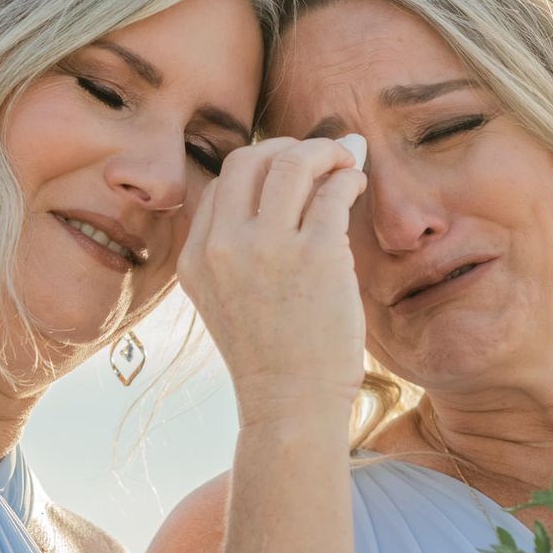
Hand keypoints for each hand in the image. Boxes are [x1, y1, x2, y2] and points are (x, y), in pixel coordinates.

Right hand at [178, 136, 368, 428]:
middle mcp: (224, 246)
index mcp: (196, 257)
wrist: (290, 405)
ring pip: (292, 161)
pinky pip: (334, 190)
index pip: (223, 184)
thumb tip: (288, 175)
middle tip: (321, 158)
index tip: (292, 176)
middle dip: (290, 147)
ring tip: (346, 163)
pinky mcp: (315, 255)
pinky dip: (349, 177)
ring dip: (325, 151)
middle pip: (250, 158)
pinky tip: (356, 188)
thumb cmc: (272, 355)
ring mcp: (267, 248)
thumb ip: (240, 245)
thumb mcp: (228, 298)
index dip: (261, 169)